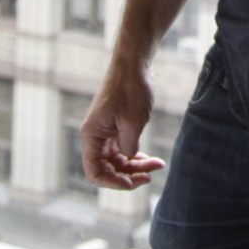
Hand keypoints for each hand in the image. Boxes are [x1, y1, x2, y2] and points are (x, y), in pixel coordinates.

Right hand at [80, 61, 164, 189]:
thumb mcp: (132, 122)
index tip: (132, 183)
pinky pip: (123, 151)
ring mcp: (105, 134)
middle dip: (129, 175)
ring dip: (136, 166)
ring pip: (118, 161)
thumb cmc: (130, 89)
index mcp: (91, 136)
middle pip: (108, 169)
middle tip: (150, 176)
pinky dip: (136, 156)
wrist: (134, 65)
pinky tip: (150, 158)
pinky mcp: (116, 129)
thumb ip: (129, 147)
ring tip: (157, 164)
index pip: (94, 172)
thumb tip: (129, 160)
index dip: (112, 182)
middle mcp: (95, 137)